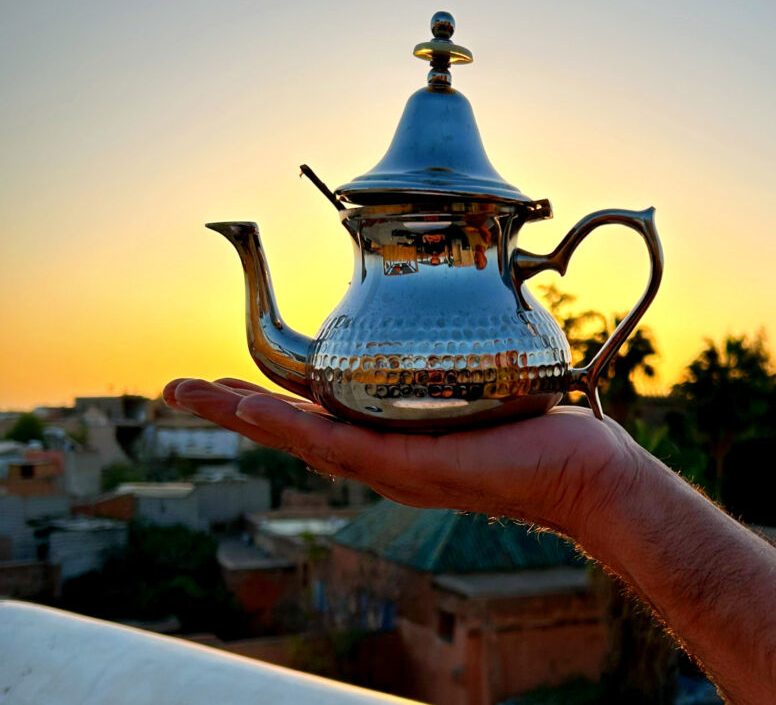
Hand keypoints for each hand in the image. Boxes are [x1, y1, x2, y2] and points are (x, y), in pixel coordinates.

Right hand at [163, 378, 646, 540]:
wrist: (577, 471)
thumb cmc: (535, 431)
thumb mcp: (479, 390)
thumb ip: (452, 367)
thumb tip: (449, 325)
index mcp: (389, 439)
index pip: (314, 417)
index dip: (265, 402)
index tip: (228, 383)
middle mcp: (380, 458)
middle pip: (291, 431)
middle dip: (233, 409)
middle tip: (178, 388)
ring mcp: (389, 465)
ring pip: (300, 438)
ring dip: (244, 415)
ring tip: (193, 394)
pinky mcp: (406, 466)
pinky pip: (338, 444)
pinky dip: (291, 426)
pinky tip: (254, 411)